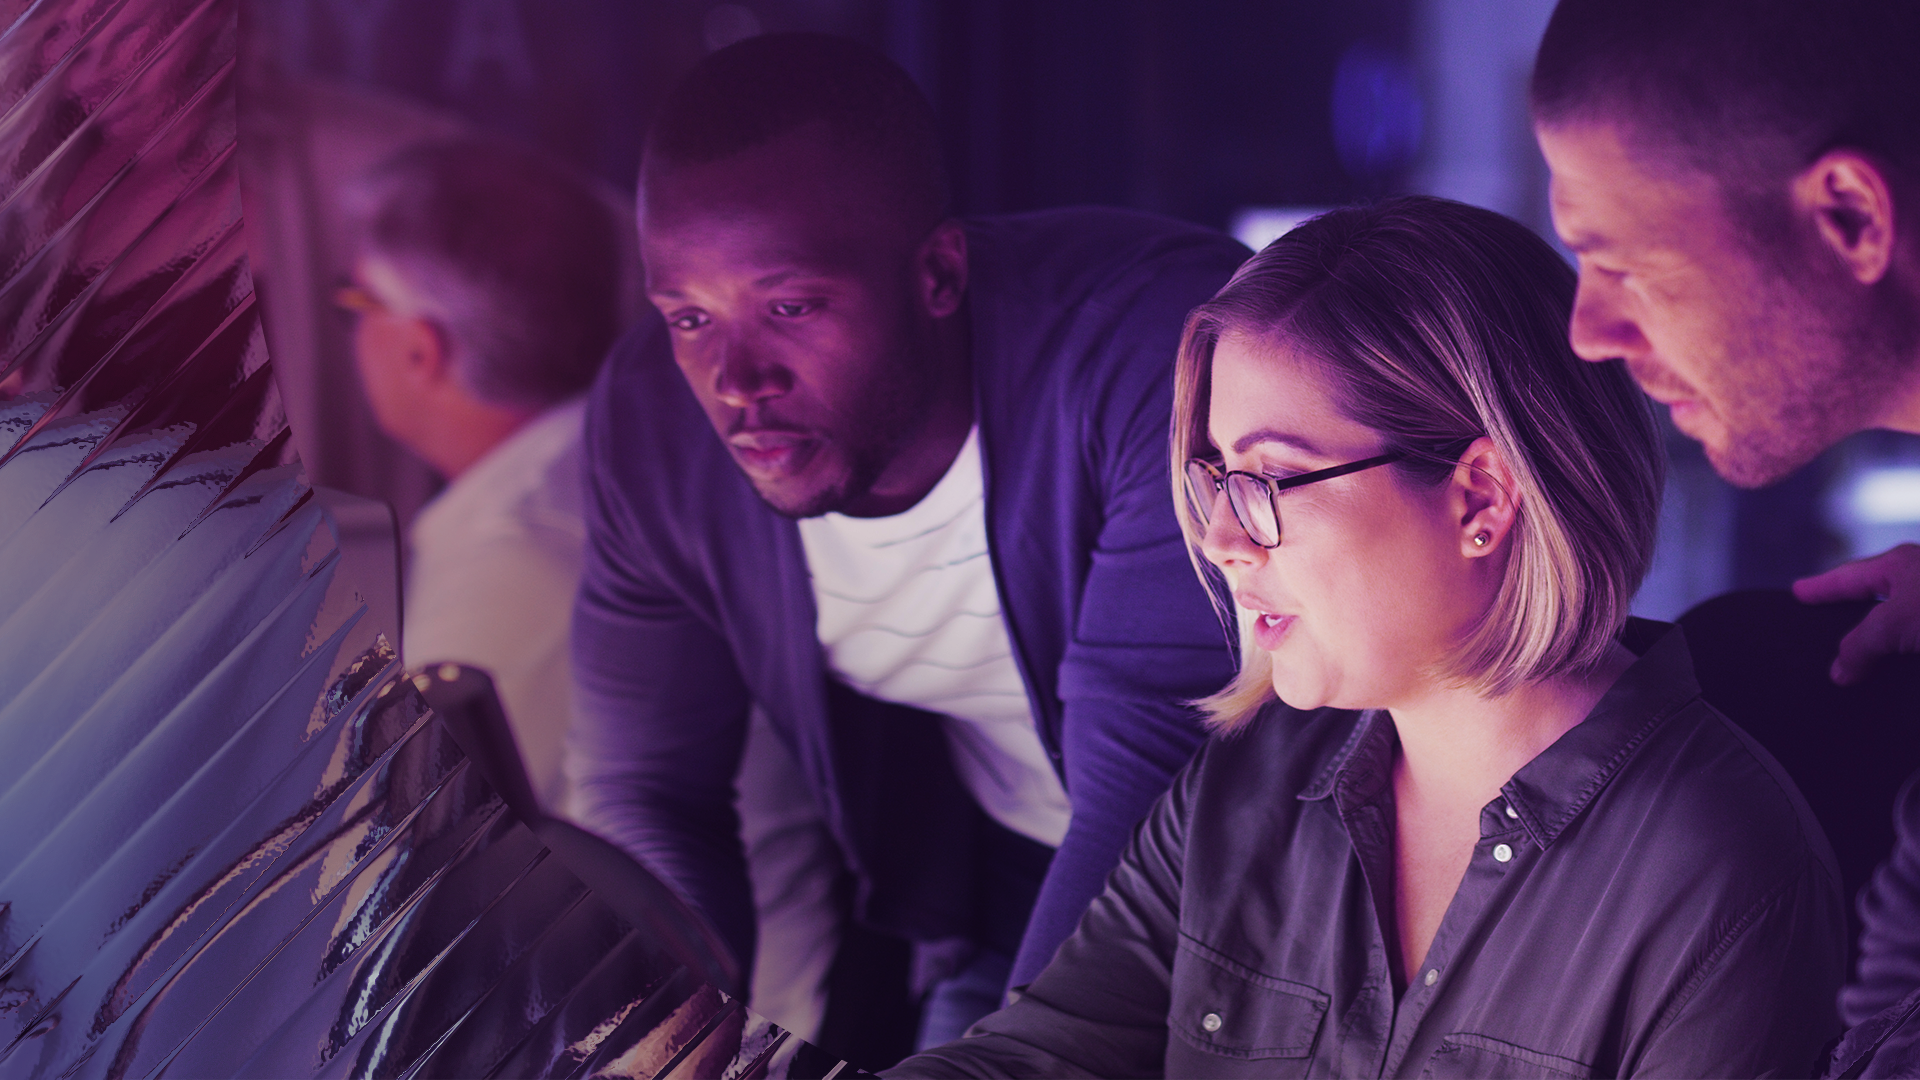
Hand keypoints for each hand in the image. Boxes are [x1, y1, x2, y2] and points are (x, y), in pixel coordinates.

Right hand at [1793, 543, 1919, 684]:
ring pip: (1895, 623)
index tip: (1799, 592)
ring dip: (1879, 641)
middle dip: (1849, 607)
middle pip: (1873, 594)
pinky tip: (1893, 668)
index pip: (1846, 577)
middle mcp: (1918, 581)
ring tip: (1857, 655)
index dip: (1819, 587)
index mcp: (1900, 564)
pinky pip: (1911, 643)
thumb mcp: (1892, 624)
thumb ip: (1858, 646)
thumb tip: (1840, 671)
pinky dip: (1900, 656)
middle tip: (1824, 612)